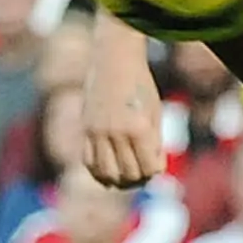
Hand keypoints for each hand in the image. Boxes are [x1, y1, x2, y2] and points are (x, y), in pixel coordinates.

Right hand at [84, 57, 163, 188]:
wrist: (114, 61)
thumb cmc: (140, 86)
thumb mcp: (154, 114)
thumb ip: (153, 143)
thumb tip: (151, 172)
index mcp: (139, 128)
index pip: (151, 168)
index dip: (157, 170)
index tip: (157, 163)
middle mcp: (116, 133)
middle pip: (130, 174)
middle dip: (140, 178)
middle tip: (144, 173)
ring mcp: (97, 132)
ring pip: (108, 174)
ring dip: (120, 181)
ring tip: (128, 176)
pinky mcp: (85, 130)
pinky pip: (89, 163)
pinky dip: (100, 174)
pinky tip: (109, 174)